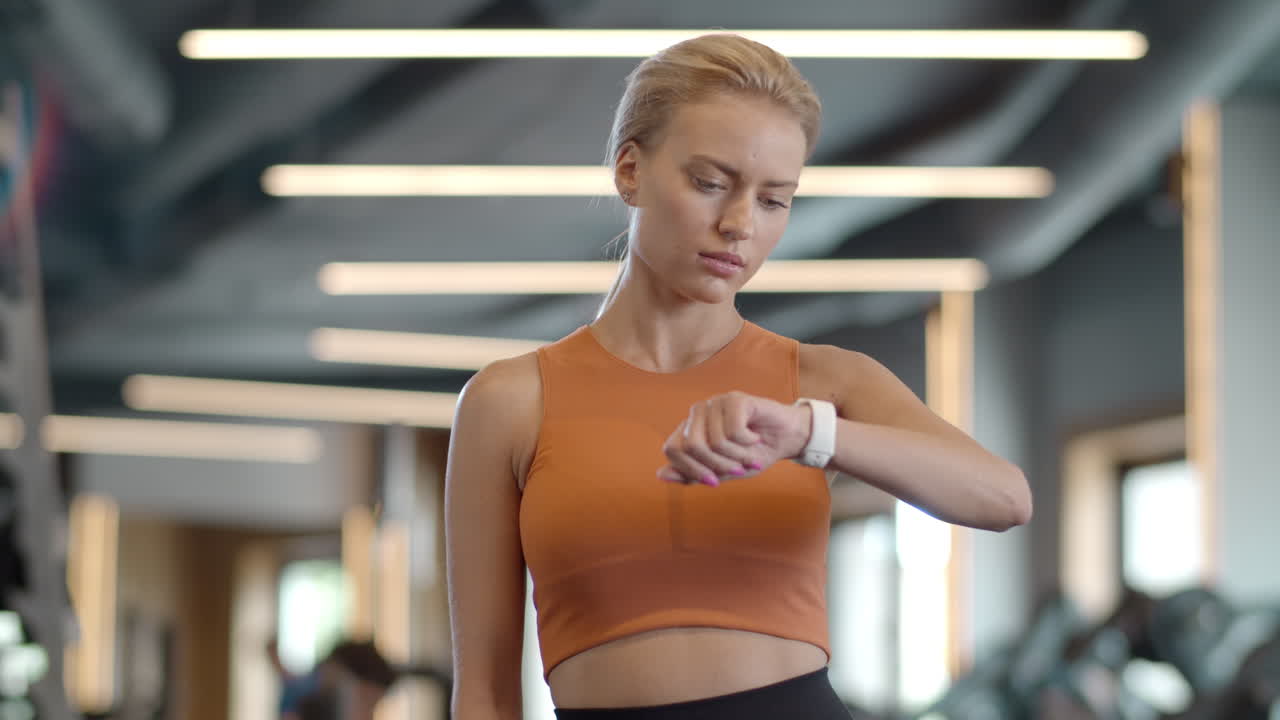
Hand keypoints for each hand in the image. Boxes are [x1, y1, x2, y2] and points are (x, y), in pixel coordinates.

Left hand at [657, 391, 812, 485]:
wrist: (786, 440)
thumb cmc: (752, 454)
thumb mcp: (722, 472)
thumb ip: (692, 474)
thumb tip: (660, 475)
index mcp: (690, 429)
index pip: (672, 449)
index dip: (691, 470)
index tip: (714, 481)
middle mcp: (698, 412)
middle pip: (692, 446)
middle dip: (717, 465)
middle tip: (737, 469)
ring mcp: (715, 403)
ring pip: (715, 441)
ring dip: (737, 456)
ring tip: (749, 454)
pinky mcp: (735, 398)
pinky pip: (733, 431)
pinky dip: (747, 442)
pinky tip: (754, 436)